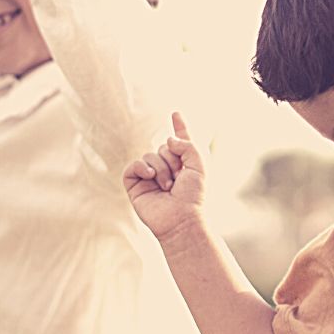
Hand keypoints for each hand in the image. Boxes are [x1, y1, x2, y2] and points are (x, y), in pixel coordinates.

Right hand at [124, 112, 207, 240]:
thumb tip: (167, 140)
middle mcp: (167, 169)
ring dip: (161, 168)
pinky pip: (133, 166)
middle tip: (179, 178)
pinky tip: (150, 176)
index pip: (180, 142)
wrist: (182, 219)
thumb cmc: (195, 196)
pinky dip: (142, 167)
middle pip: (163, 146)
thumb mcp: (200, 165)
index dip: (180, 127)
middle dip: (172, 159)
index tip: (176, 114)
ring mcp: (151, 177)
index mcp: (185, 164)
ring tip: (168, 186)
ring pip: (149, 155)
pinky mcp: (136, 185)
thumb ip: (188, 144)